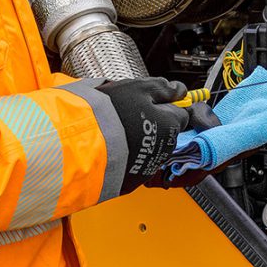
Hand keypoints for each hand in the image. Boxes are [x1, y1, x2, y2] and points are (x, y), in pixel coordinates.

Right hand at [100, 76, 190, 191]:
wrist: (84, 145)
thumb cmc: (111, 113)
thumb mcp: (138, 88)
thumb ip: (163, 88)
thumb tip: (179, 89)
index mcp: (171, 125)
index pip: (181, 114)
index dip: (167, 105)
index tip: (153, 101)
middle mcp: (165, 148)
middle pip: (165, 131)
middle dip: (152, 122)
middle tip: (130, 112)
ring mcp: (149, 164)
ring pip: (150, 146)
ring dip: (140, 137)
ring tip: (118, 128)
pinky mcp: (134, 177)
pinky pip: (136, 161)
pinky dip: (129, 153)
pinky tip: (114, 144)